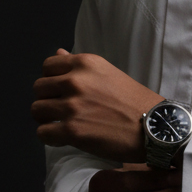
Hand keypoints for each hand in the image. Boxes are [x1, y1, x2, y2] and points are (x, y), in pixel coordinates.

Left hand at [31, 49, 162, 160]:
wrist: (154, 127)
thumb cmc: (135, 101)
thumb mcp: (107, 73)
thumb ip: (79, 66)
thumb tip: (58, 53)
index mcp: (85, 64)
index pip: (47, 65)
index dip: (51, 80)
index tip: (61, 91)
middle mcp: (75, 81)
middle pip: (38, 88)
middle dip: (47, 99)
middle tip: (62, 110)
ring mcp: (72, 106)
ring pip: (36, 110)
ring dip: (46, 119)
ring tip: (62, 124)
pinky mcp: (72, 131)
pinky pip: (42, 133)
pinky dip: (50, 137)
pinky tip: (64, 137)